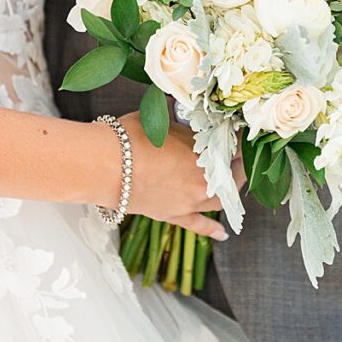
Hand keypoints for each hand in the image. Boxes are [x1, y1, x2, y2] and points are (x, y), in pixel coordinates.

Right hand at [116, 111, 244, 240]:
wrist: (103, 165)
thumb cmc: (129, 137)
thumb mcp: (161, 118)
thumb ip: (180, 117)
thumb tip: (184, 108)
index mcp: (206, 153)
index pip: (236, 145)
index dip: (239, 138)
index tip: (238, 132)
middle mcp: (204, 180)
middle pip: (232, 174)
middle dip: (236, 163)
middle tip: (234, 153)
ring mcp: (190, 201)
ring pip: (220, 199)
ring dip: (228, 191)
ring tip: (231, 184)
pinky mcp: (173, 215)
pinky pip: (198, 225)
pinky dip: (211, 229)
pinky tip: (222, 234)